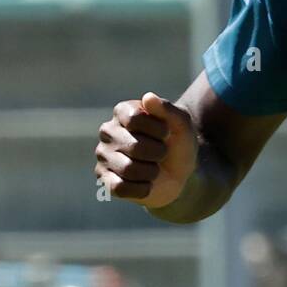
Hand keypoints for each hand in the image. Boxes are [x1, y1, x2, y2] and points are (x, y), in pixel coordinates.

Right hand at [95, 92, 196, 208]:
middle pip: (134, 146)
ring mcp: (104, 156)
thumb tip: (148, 97)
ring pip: (128, 169)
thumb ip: (168, 109)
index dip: (159, 129)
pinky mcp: (104, 179)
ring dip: (152, 172)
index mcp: (123, 112)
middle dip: (158, 153)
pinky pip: (120, 188)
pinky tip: (147, 183)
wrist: (180, 173)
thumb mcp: (182, 124)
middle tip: (162, 153)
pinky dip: (142, 188)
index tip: (167, 132)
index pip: (135, 118)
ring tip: (155, 168)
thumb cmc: (178, 143)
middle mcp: (108, 131)